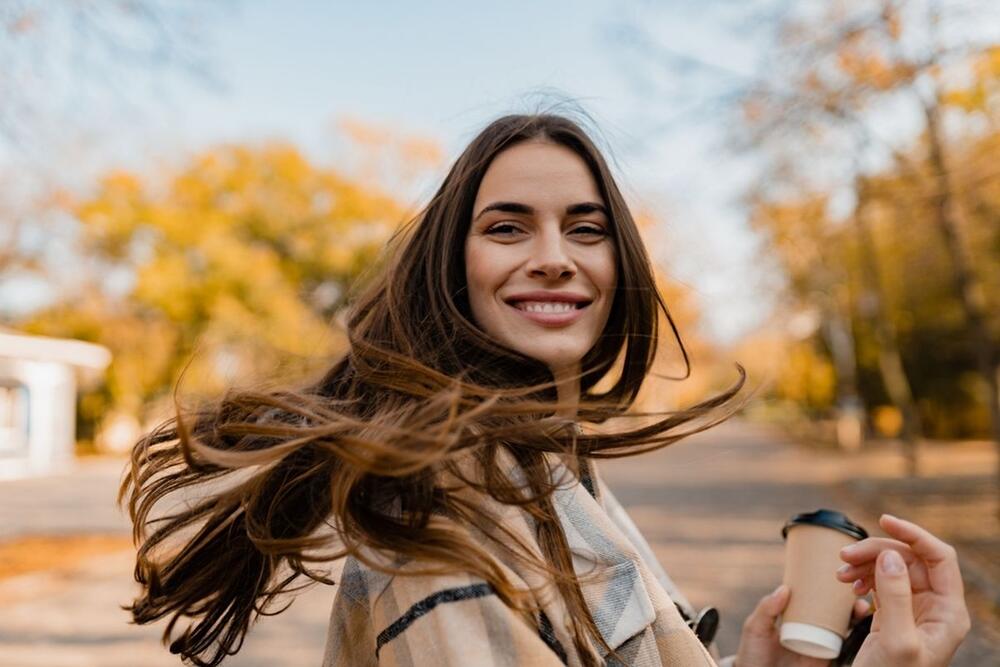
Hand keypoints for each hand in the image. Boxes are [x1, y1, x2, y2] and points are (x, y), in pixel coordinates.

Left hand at [734, 583, 869, 666]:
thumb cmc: (753, 654)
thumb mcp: (755, 629)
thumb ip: (766, 609)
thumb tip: (785, 588)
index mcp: (792, 615)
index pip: (812, 597)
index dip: (825, 586)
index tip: (837, 576)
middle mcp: (809, 627)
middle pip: (832, 609)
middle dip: (847, 599)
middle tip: (856, 593)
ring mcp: (819, 642)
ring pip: (843, 624)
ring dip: (855, 615)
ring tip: (861, 608)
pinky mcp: (826, 659)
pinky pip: (844, 645)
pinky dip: (855, 635)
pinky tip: (862, 626)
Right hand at [835, 513, 970, 666]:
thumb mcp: (896, 641)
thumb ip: (896, 596)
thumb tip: (891, 555)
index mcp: (949, 612)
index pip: (940, 557)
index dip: (914, 534)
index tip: (883, 520)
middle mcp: (935, 608)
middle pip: (910, 558)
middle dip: (877, 550)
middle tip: (844, 556)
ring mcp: (914, 611)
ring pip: (893, 567)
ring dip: (865, 563)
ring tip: (840, 572)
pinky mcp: (894, 616)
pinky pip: (881, 583)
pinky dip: (863, 577)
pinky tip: (848, 584)